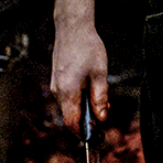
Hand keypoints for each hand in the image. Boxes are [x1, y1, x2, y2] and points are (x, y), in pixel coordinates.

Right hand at [50, 19, 108, 134]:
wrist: (72, 28)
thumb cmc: (87, 47)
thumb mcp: (100, 74)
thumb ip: (100, 98)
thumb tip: (102, 118)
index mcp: (68, 92)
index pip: (72, 122)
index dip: (84, 132)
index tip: (98, 134)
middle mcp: (58, 91)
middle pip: (72, 115)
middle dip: (89, 117)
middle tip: (106, 107)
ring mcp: (56, 85)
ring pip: (70, 105)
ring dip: (86, 105)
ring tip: (101, 90)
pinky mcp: (57, 79)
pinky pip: (68, 95)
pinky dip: (80, 96)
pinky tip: (91, 84)